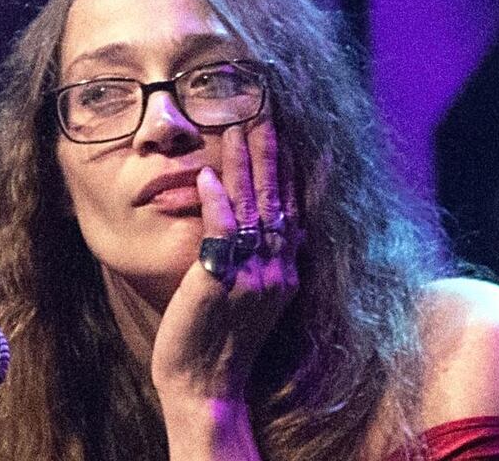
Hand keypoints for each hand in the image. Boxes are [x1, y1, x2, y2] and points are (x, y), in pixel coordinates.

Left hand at [150, 119, 298, 410]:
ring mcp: (251, 276)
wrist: (205, 386)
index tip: (293, 133)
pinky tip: (209, 174)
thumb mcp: (250, 295)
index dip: (293, 169)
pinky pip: (221, 234)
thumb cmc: (220, 340)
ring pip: (252, 207)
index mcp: (285, 271)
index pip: (292, 208)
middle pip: (276, 199)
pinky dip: (217, 202)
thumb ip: (256, 258)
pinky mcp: (219, 284)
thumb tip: (253, 223)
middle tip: (265, 111)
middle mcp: (276, 270)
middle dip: (271, 153)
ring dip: (244, 165)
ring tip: (238, 126)